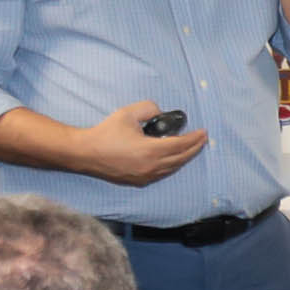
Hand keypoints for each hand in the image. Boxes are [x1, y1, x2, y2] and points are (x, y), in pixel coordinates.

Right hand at [72, 99, 207, 186]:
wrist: (85, 153)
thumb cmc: (105, 133)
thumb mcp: (128, 113)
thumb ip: (148, 108)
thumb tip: (160, 111)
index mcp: (151, 151)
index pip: (181, 145)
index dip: (195, 138)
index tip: (204, 132)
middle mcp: (151, 167)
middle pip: (181, 158)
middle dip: (195, 148)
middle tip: (203, 139)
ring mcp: (145, 176)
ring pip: (173, 168)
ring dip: (185, 158)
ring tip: (192, 148)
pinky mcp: (138, 181)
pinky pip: (162, 174)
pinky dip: (172, 166)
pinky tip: (174, 160)